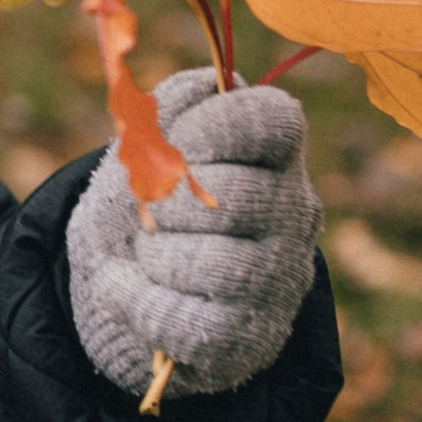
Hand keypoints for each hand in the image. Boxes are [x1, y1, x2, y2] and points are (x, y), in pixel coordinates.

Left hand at [65, 70, 320, 404]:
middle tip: (151, 210)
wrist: (129, 271)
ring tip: (148, 252)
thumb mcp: (150, 137)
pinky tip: (126, 288)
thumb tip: (205, 85)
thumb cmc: (148, 191)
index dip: (210, 127)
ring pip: (213, 265)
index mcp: (274, 150)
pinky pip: (192, 325)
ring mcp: (281, 277)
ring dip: (155, 256)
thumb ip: (175, 104)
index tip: (172, 143)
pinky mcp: (253, 335)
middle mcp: (295, 211)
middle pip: (235, 196)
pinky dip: (140, 304)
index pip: (272, 120)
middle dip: (168, 204)